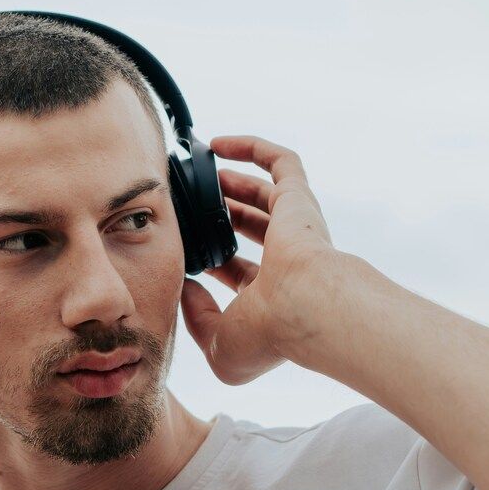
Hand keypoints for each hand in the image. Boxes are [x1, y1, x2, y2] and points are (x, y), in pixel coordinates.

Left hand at [179, 134, 342, 384]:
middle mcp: (290, 260)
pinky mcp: (299, 199)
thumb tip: (186, 288)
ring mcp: (297, 229)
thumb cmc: (269, 334)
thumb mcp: (219, 345)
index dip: (211, 262)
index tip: (182, 252)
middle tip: (186, 207)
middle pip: (251, 229)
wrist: (306, 308)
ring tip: (200, 173)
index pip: (239, 273)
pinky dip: (252, 148)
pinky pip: (281, 161)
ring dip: (233, 182)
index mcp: (273, 296)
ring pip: (265, 195)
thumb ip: (197, 319)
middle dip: (220, 217)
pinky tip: (218, 144)